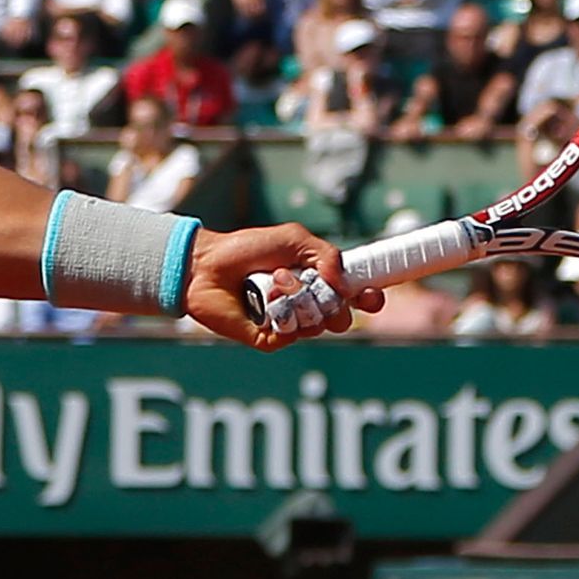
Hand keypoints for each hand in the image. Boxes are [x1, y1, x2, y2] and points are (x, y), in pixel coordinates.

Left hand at [185, 223, 371, 350]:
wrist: (207, 265)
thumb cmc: (246, 249)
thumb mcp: (293, 238)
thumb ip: (325, 254)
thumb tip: (344, 284)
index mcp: (317, 282)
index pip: (355, 297)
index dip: (369, 298)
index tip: (372, 295)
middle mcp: (306, 306)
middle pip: (341, 318)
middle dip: (334, 303)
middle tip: (317, 287)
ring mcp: (288, 324)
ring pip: (317, 325)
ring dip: (300, 299)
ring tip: (275, 281)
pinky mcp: (268, 339)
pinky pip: (292, 335)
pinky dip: (283, 314)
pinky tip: (265, 299)